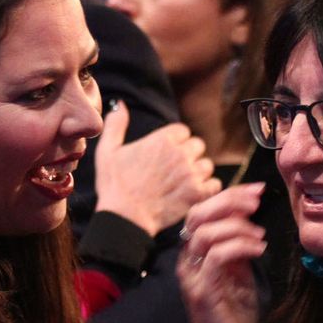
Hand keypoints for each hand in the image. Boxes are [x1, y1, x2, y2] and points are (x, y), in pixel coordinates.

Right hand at [94, 102, 220, 235]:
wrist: (124, 217)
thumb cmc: (114, 185)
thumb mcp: (107, 151)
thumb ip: (116, 125)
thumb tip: (120, 105)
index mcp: (162, 139)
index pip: (183, 131)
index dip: (176, 141)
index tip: (167, 154)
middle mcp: (180, 153)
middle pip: (198, 145)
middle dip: (189, 154)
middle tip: (175, 169)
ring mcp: (190, 174)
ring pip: (207, 165)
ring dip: (198, 172)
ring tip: (183, 182)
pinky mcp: (197, 194)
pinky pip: (215, 184)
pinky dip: (207, 188)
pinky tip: (194, 193)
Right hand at [177, 184, 266, 322]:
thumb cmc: (233, 314)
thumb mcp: (240, 273)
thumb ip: (239, 248)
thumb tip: (248, 219)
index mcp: (196, 253)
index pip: (202, 212)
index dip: (228, 196)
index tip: (256, 191)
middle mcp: (188, 261)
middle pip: (197, 215)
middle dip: (228, 202)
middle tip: (256, 201)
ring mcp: (191, 276)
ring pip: (204, 234)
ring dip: (236, 228)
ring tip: (259, 236)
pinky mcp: (200, 292)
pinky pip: (215, 258)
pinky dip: (239, 247)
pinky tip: (258, 249)